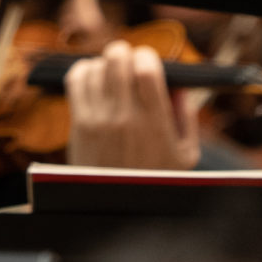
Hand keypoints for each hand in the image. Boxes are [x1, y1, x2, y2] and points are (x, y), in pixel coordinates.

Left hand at [65, 42, 197, 172]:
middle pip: (117, 59)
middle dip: (124, 53)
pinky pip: (75, 81)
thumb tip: (178, 84)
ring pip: (95, 66)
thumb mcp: (186, 154)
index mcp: (155, 122)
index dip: (147, 56)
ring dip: (104, 65)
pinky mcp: (79, 125)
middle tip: (128, 63)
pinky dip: (83, 71)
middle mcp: (125, 118)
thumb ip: (187, 116)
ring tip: (111, 76)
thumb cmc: (156, 180)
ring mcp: (98, 120)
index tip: (149, 62)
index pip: (146, 68)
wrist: (118, 208)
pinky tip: (92, 78)